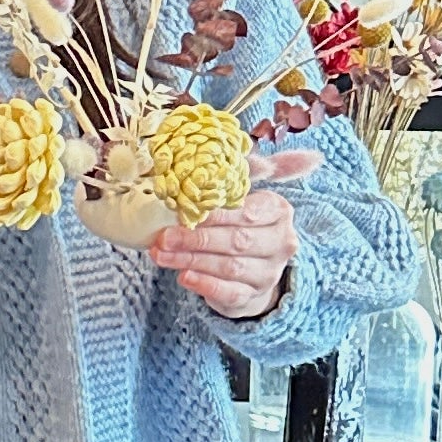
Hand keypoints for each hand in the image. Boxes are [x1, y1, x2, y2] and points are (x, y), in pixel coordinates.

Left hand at [154, 147, 313, 320]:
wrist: (252, 272)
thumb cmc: (240, 226)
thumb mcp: (242, 197)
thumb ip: (237, 175)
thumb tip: (227, 145)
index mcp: (279, 211)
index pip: (249, 211)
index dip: (218, 213)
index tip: (187, 209)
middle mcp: (280, 242)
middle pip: (237, 240)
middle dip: (196, 238)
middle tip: (163, 236)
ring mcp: (268, 272)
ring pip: (229, 266)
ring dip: (191, 260)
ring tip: (160, 254)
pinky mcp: (252, 296)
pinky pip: (229, 292)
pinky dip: (205, 285)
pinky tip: (182, 277)